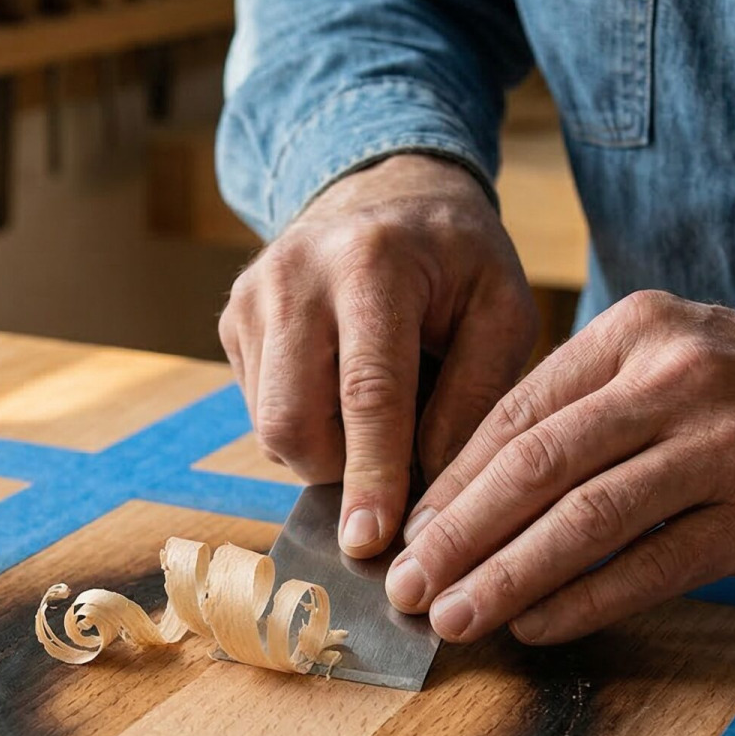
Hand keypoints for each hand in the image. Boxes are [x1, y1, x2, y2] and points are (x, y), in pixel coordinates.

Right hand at [219, 154, 538, 557]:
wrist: (387, 194)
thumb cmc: (458, 262)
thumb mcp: (503, 312)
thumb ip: (477, 399)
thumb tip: (431, 496)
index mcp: (373, 261)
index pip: (367, 391)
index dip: (371, 474)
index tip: (372, 542)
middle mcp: (296, 273)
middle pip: (293, 419)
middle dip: (341, 474)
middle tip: (393, 482)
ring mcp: (252, 296)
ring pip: (272, 426)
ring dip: (327, 453)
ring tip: (379, 420)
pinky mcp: (231, 320)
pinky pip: (261, 413)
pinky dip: (308, 428)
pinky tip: (342, 395)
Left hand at [384, 290, 734, 643]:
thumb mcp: (667, 360)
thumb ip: (580, 410)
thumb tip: (464, 498)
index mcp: (637, 330)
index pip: (517, 412)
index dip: (452, 483)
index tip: (407, 534)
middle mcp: (675, 378)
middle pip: (538, 466)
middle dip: (461, 534)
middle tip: (409, 586)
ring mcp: (721, 447)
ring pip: (587, 520)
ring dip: (509, 578)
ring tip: (456, 617)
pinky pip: (650, 567)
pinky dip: (585, 602)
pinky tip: (537, 627)